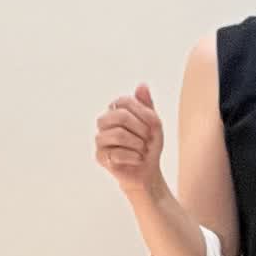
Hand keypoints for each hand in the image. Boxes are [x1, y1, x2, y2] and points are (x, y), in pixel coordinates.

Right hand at [94, 82, 164, 201]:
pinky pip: (117, 153)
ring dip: (138, 144)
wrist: (147, 170)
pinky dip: (134, 157)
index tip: (155, 124)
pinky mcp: (99, 156)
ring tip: (143, 150)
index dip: (143, 112)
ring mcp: (100, 138)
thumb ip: (147, 105)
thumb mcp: (153, 123)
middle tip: (148, 140)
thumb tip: (142, 85)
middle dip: (141, 129)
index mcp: (115, 110)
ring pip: (118, 135)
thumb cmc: (149, 145)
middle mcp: (104, 122)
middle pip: (121, 116)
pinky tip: (138, 160)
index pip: (124, 101)